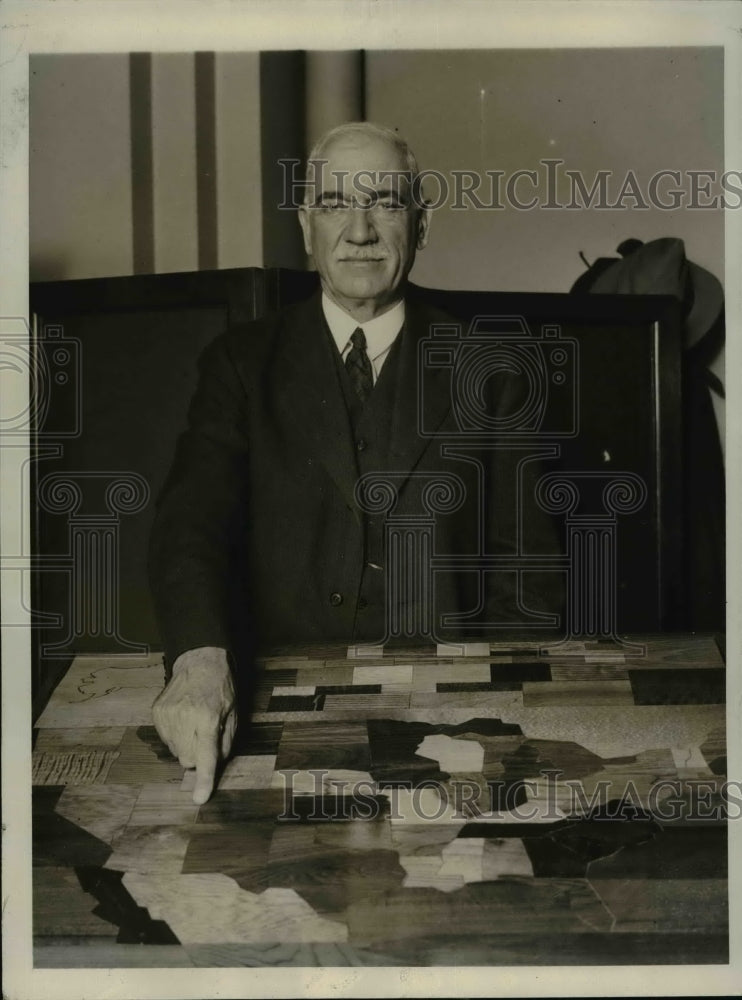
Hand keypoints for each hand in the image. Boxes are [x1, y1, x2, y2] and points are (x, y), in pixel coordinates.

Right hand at [152, 646, 236, 803]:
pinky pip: (166, 739)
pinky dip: (176, 735)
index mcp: (208, 718)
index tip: (199, 798)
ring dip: (186, 745)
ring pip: (176, 751)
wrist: (199, 661)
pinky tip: (183, 718)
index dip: (203, 779)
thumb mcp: (234, 712)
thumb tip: (215, 765)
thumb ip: (226, 741)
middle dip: (197, 755)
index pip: (205, 756)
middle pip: (187, 759)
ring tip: (194, 723)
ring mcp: (167, 715)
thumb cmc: (221, 687)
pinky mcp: (156, 713)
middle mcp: (185, 718)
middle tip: (206, 736)